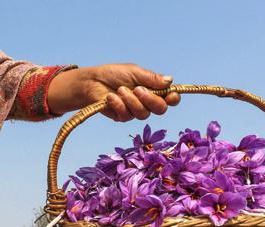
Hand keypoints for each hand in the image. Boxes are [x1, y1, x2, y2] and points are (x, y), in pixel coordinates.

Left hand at [47, 64, 180, 120]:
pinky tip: (110, 97)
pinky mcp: (123, 117)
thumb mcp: (134, 72)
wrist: (92, 82)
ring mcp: (135, 111)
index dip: (173, 98)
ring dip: (131, 101)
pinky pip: (127, 116)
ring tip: (120, 90)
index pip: (170, 98)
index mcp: (153, 89)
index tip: (170, 95)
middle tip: (138, 89)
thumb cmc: (113, 74)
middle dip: (150, 100)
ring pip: (143, 114)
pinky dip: (119, 105)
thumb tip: (170, 80)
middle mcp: (146, 102)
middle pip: (160, 109)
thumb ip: (151, 78)